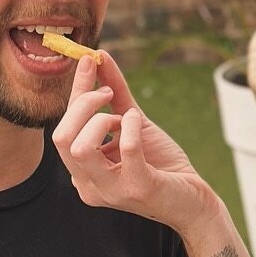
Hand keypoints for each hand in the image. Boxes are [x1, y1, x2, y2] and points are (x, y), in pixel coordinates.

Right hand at [54, 53, 219, 238]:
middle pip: (62, 138)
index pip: (62, 129)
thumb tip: (99, 57)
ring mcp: (111, 191)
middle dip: (83, 104)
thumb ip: (115, 94)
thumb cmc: (161, 164)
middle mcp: (89, 186)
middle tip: (108, 94)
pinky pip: (126, 148)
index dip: (75, 92)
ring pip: (80, 147)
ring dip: (102, 120)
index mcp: (82, 173)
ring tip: (125, 118)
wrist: (193, 199)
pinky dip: (131, 126)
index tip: (89, 60)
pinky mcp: (138, 188)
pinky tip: (139, 122)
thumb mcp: (133, 124)